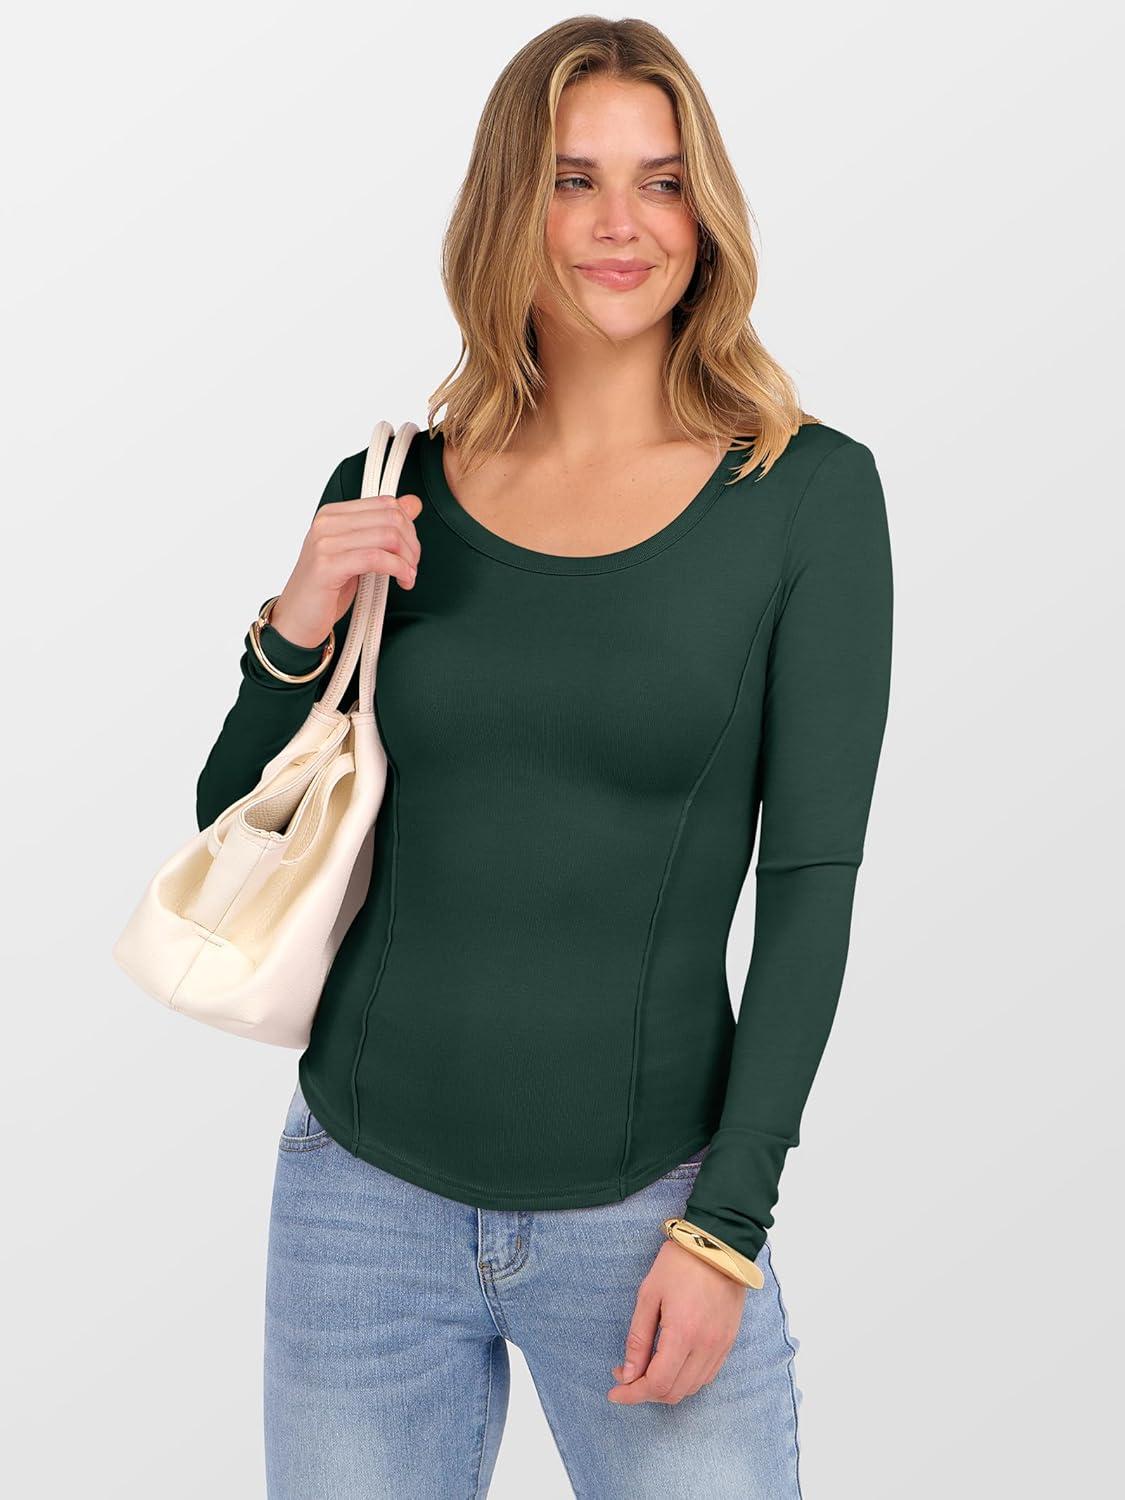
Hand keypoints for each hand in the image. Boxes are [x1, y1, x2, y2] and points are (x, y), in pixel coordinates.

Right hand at [269, 490, 424, 647]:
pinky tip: (403, 580)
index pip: (385, 503)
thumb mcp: (360, 553)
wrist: (297, 620)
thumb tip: (413, 503)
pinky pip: (375, 558)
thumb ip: (383, 528)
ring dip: (408, 559)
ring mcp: (325, 542)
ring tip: (408, 575)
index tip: (410, 550)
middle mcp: (327, 523)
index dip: (408, 526)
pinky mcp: (327, 565)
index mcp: (333, 514)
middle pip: (390, 518)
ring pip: (387, 536)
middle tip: (412, 565)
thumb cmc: (327, 589)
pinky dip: (398, 569)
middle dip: (411, 544)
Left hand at [607, 1239, 747, 1404]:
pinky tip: (671, 1364)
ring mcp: (721, 1346)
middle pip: (674, 1392)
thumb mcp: (649, 1295)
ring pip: (691, 1388)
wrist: (719, 1243)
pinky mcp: (729, 1341)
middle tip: (626, 1375)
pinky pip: (707, 1375)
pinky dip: (686, 1379)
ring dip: (666, 1387)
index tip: (614, 1390)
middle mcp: (706, 1347)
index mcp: (683, 1335)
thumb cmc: (679, 1263)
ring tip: (647, 1369)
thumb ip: (638, 1338)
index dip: (633, 1393)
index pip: (657, 1384)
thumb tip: (628, 1374)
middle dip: (645, 1392)